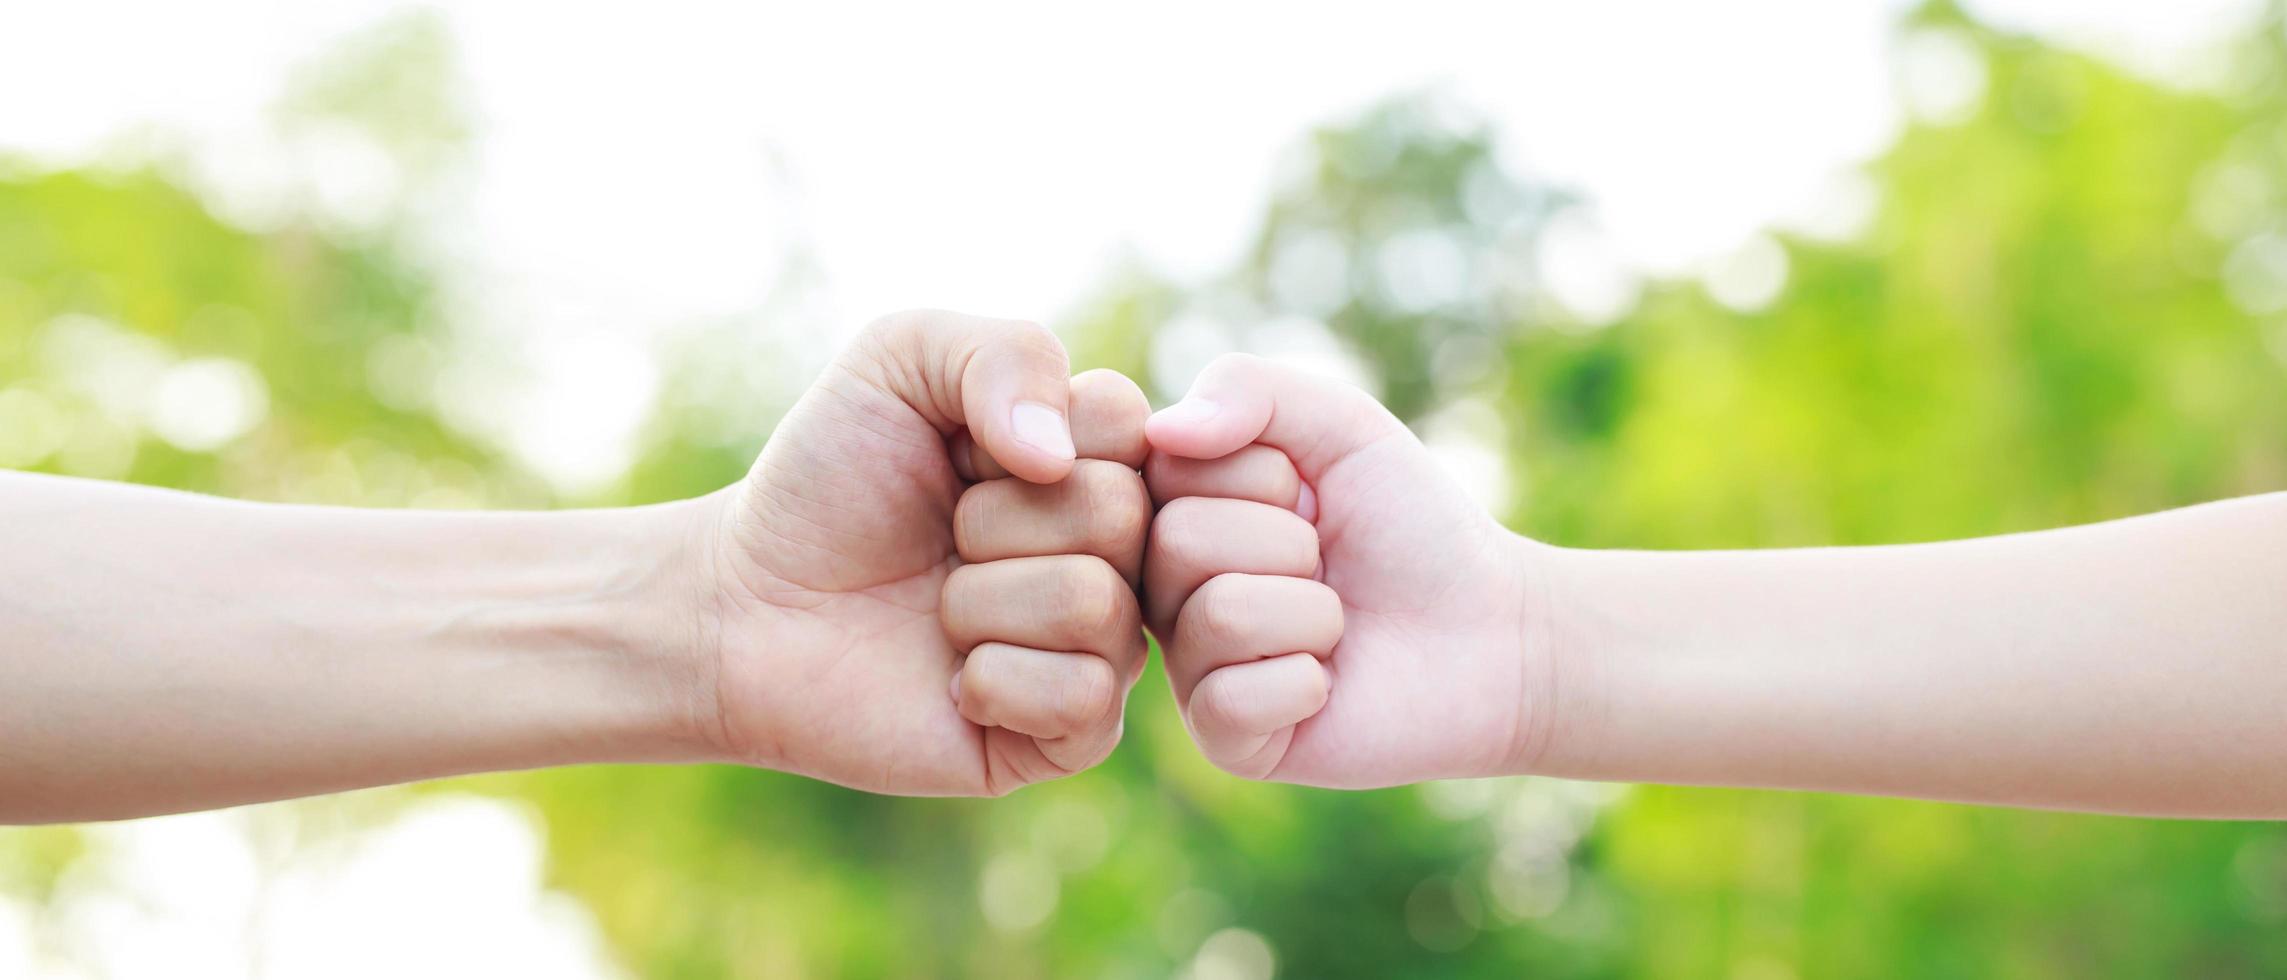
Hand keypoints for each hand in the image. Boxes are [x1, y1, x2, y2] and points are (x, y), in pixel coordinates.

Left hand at [697, 310, 1151, 795]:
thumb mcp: (900, 359)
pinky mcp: (1068, 736)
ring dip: (980, 602)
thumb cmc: (826, 479)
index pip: (1133, 425)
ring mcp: (1099, 646)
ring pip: (1097, 606)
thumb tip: (1060, 458)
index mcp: (1094, 461)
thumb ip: (1004, 353)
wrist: (745, 605)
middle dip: (994, 520)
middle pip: (1121, 515)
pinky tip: (951, 678)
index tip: (963, 454)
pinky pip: (1084, 699)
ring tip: (936, 609)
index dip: (1025, 434)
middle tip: (940, 538)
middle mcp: (1116, 553)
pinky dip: (993, 680)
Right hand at [1141, 354, 1548, 785]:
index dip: (1262, 473)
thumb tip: (1162, 430)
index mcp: (1178, 509)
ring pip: (1219, 614)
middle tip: (1329, 566)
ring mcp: (1191, 667)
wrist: (1495, 631)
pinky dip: (1307, 681)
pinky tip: (1330, 683)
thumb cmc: (1414, 526)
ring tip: (1338, 623)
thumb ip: (1249, 387)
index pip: (1166, 467)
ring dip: (1312, 611)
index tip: (1306, 497)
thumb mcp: (1341, 425)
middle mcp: (1167, 588)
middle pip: (1179, 542)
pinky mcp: (1228, 740)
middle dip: (1288, 543)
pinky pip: (1233, 700)